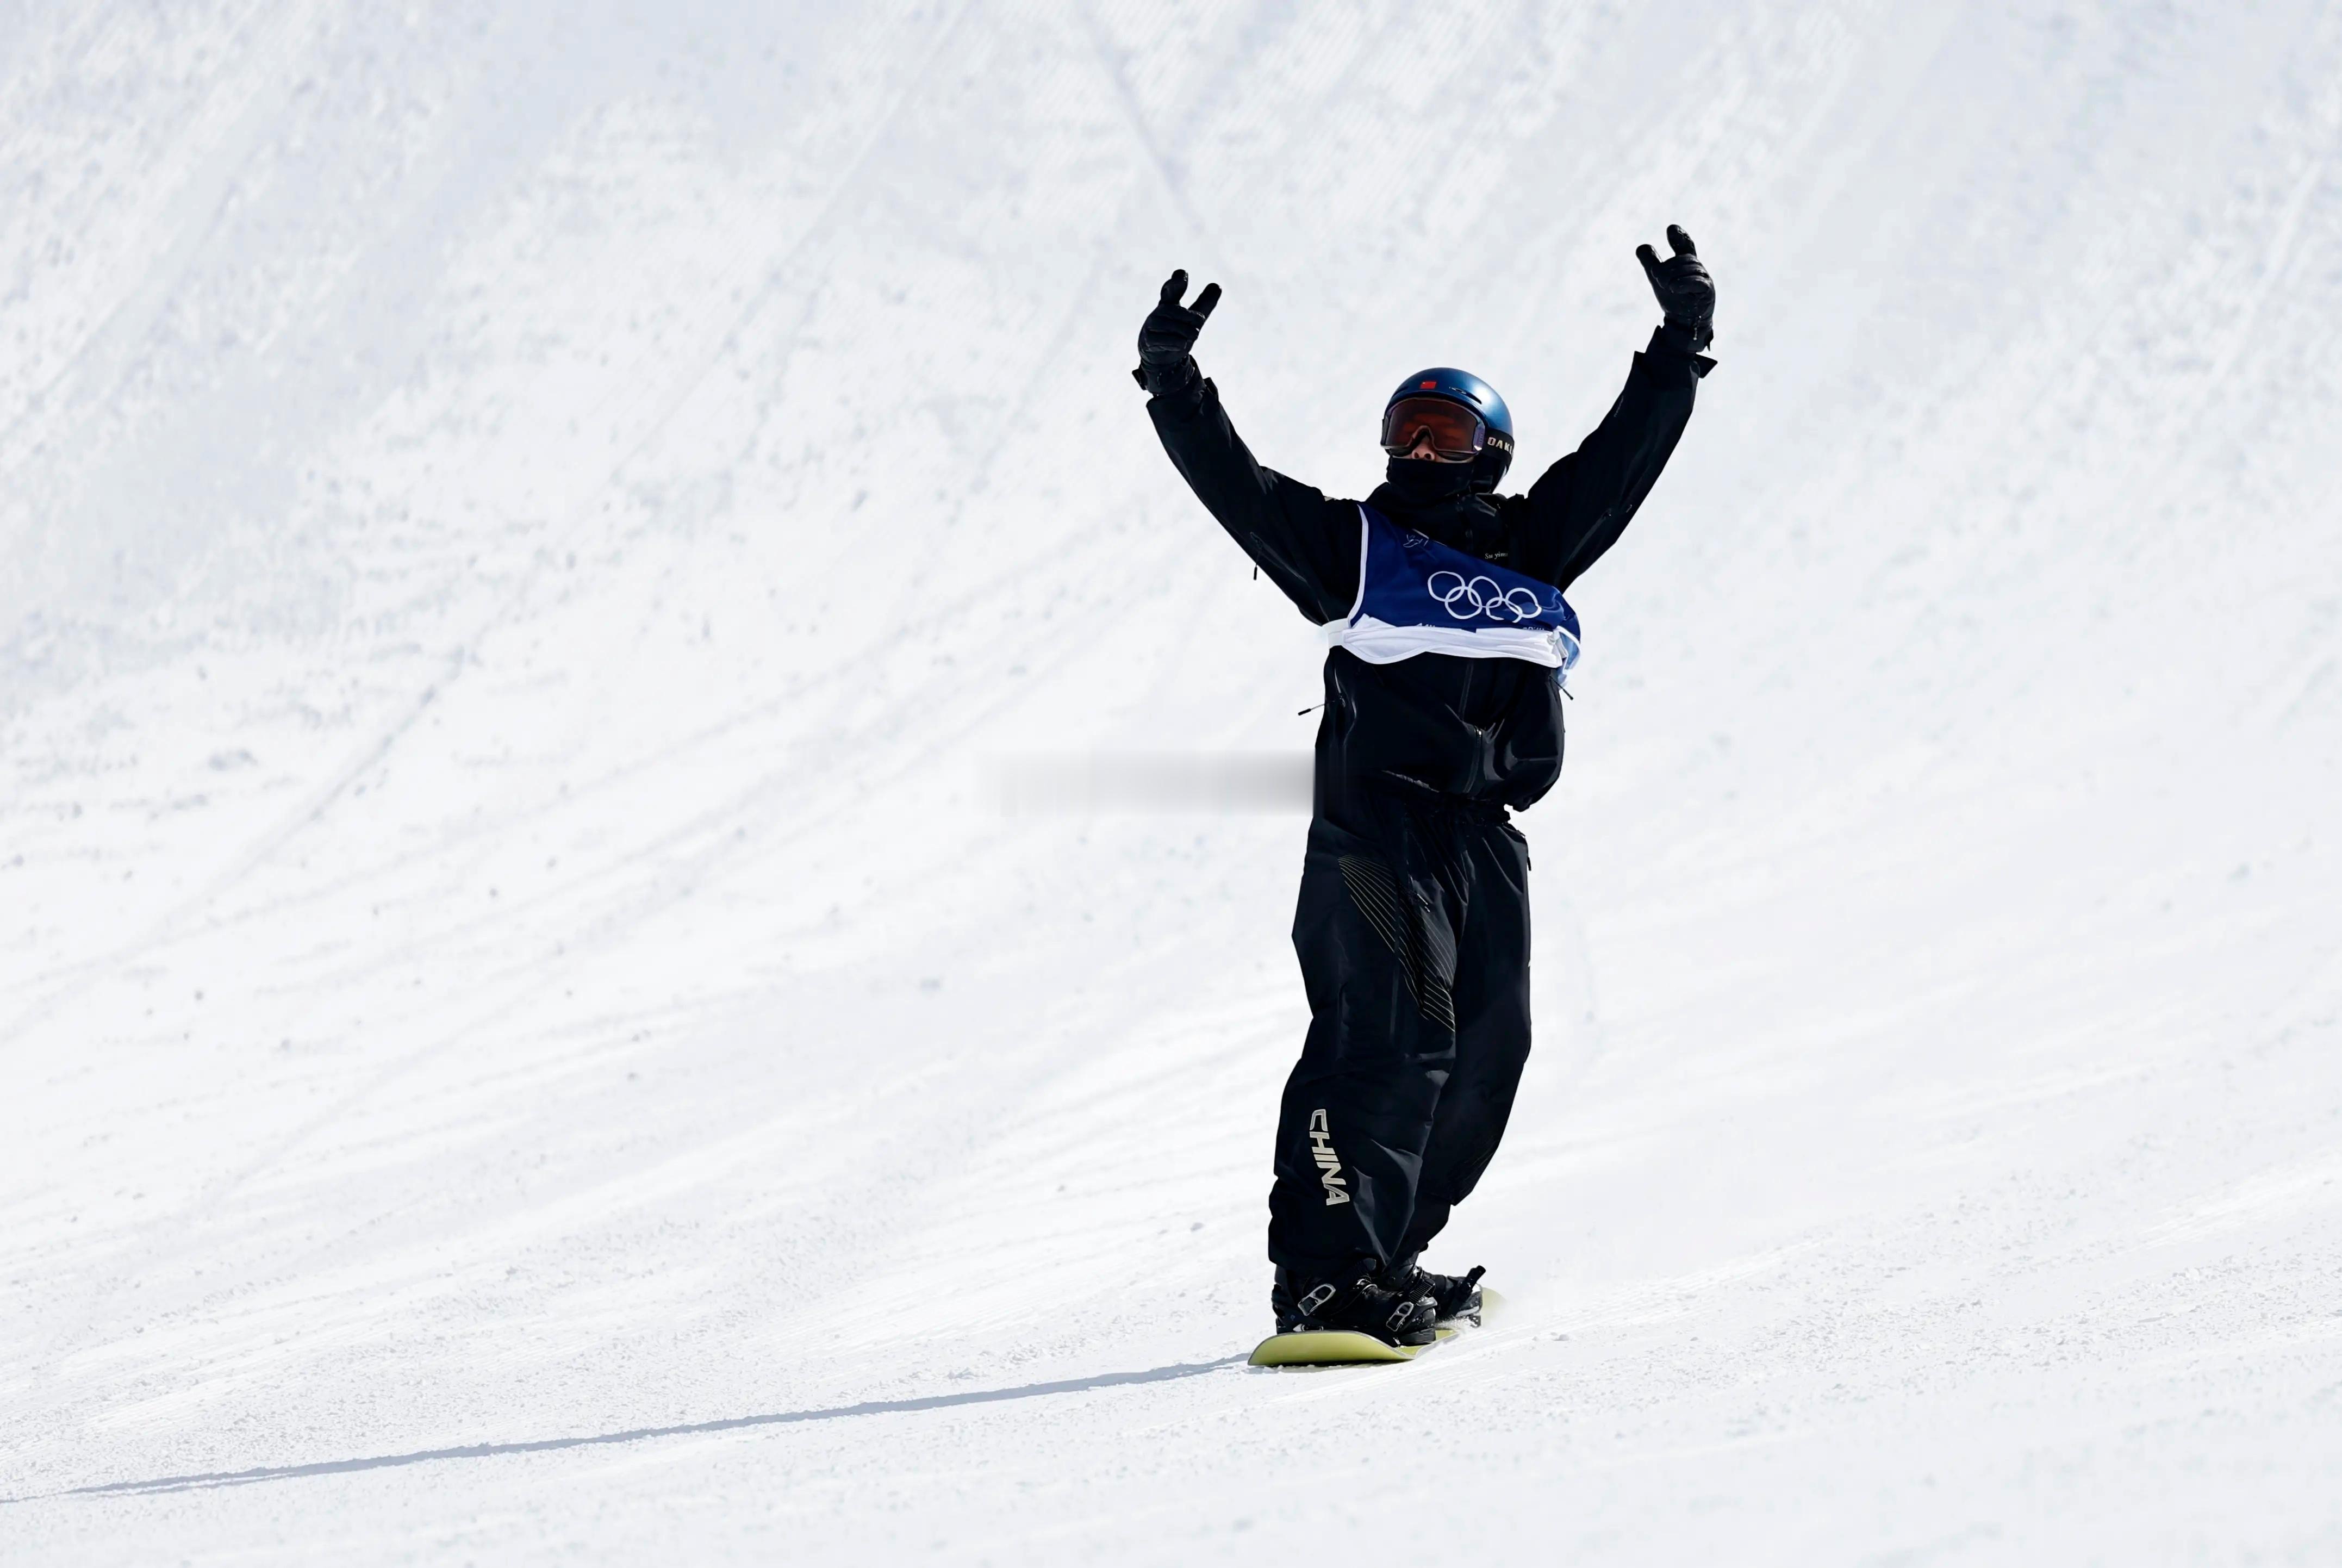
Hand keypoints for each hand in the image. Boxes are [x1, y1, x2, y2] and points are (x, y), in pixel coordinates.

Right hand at [1134, 269, 1220, 393]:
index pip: (1171, 289)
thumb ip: (1204, 303)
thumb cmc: (1177, 333)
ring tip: (1193, 336)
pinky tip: (1182, 344)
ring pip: (1173, 327)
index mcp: (1169, 302)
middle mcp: (1158, 312)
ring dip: (1187, 333)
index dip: (1176, 282)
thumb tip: (1217, 286)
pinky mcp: (1148, 340)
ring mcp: (1151, 325)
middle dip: (1190, 317)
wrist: (1162, 357)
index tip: (1182, 275)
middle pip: (1175, 311)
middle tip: (1200, 321)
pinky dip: (1178, 343)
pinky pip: (1167, 340)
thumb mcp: (1193, 319)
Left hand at [1636, 225, 1714, 350]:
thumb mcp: (1658, 279)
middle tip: (1656, 277)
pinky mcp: (1708, 291)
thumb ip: (1651, 263)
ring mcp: (1705, 279)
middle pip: (1682, 260)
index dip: (1680, 237)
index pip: (1686, 245)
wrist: (1684, 322)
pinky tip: (1673, 287)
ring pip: (1689, 269)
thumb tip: (1641, 247)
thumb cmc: (1674, 299)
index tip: (1671, 229)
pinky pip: (1697, 282)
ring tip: (1666, 286)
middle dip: (1666, 268)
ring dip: (1672, 276)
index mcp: (1687, 263)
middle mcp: (1698, 268)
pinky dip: (1683, 283)